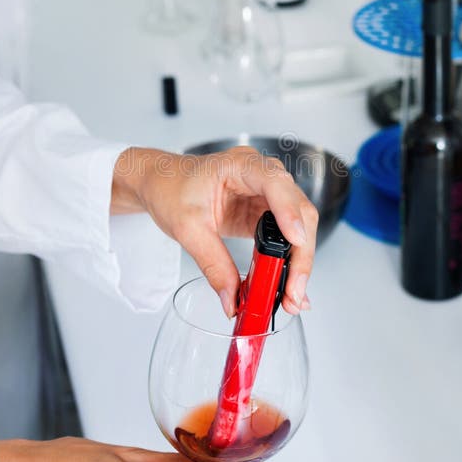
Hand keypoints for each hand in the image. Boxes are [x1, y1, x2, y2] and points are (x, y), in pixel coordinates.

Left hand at [111, 147, 317, 316]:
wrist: (160, 183)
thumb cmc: (170, 187)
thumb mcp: (186, 227)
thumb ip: (212, 263)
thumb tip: (232, 297)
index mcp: (242, 165)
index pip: (276, 184)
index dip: (289, 212)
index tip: (296, 240)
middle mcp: (262, 176)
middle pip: (298, 210)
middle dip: (300, 253)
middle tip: (294, 289)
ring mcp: (266, 195)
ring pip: (299, 227)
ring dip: (298, 263)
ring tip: (291, 295)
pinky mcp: (263, 213)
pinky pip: (284, 239)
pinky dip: (286, 263)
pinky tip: (285, 285)